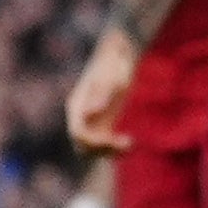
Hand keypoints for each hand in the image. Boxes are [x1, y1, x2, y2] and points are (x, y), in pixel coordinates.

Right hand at [67, 28, 142, 153]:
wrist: (120, 55)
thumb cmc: (115, 64)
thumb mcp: (112, 78)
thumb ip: (101, 95)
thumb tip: (90, 112)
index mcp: (77, 105)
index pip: (78, 133)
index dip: (94, 143)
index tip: (115, 140)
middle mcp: (81, 115)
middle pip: (83, 145)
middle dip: (102, 149)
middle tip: (127, 144)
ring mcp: (91, 120)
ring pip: (92, 148)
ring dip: (108, 152)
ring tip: (129, 145)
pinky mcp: (102, 122)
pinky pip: (103, 143)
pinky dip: (114, 147)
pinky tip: (130, 142)